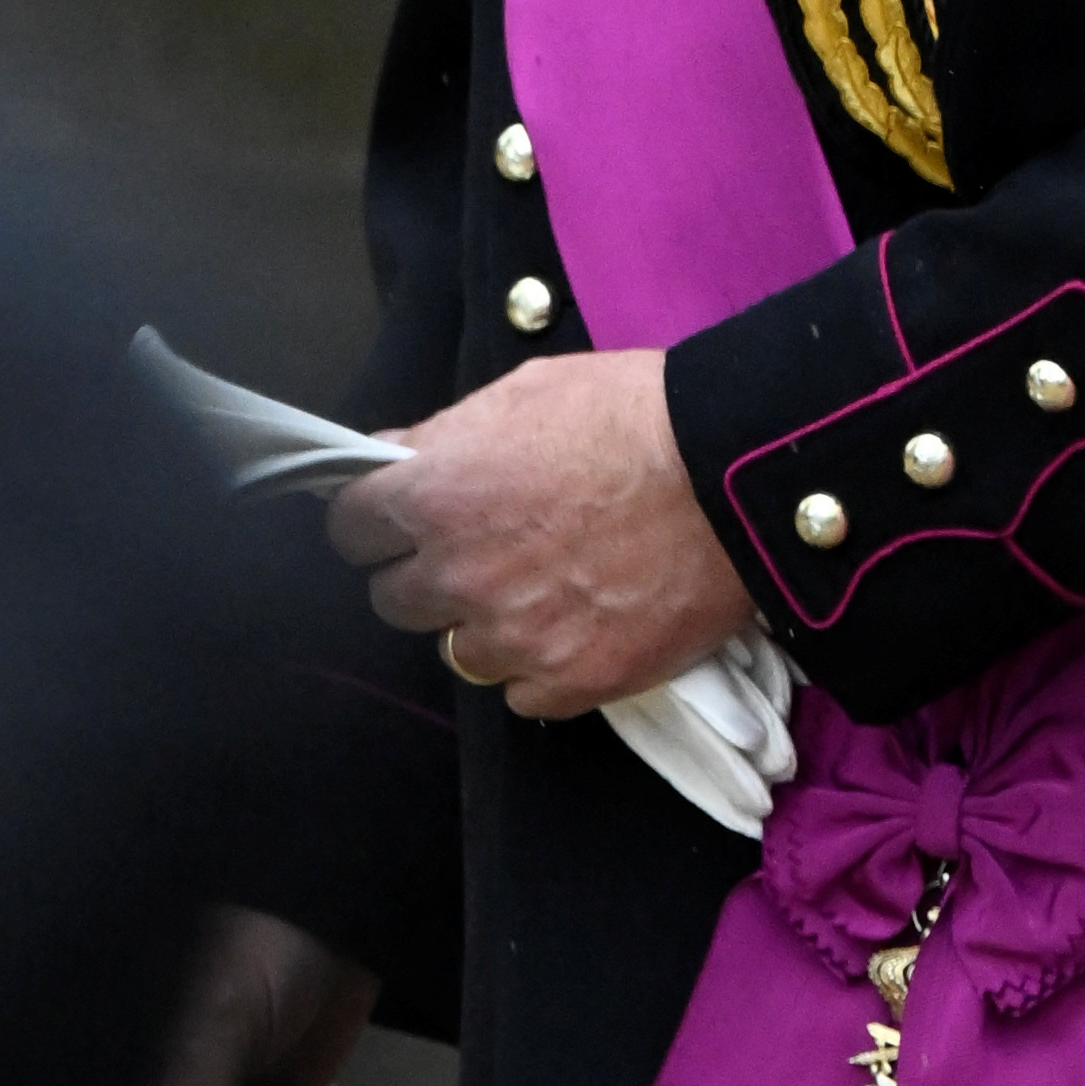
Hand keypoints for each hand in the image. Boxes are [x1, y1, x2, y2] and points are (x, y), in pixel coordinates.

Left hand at [332, 346, 748, 714]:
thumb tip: (400, 460)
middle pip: (395, 598)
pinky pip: (522, 692)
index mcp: (434, 496)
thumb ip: (446, 438)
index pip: (349, 529)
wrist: (736, 476)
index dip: (375, 520)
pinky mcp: (571, 682)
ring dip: (486, 625)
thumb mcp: (523, 393)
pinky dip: (543, 665)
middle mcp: (459, 574)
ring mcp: (514, 637)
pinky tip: (580, 626)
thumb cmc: (635, 417)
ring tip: (543, 592)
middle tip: (482, 551)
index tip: (399, 519)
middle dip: (428, 573)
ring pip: (458, 651)